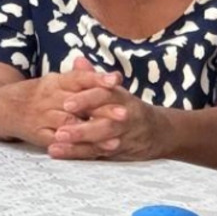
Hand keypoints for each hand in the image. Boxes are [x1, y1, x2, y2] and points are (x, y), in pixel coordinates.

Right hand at [2, 61, 121, 147]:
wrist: (2, 107)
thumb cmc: (37, 94)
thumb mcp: (56, 82)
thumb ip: (84, 79)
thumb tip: (115, 76)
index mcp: (54, 81)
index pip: (77, 77)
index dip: (96, 78)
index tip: (116, 80)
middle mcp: (48, 97)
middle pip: (78, 103)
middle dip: (102, 109)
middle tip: (126, 113)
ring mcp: (43, 117)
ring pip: (70, 124)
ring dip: (93, 131)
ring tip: (117, 136)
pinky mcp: (40, 134)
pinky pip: (62, 142)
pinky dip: (79, 147)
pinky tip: (95, 151)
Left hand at [48, 58, 163, 161]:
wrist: (159, 131)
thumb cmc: (126, 105)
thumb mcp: (113, 88)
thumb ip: (93, 77)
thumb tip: (78, 60)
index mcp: (120, 97)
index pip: (104, 96)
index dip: (87, 99)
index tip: (66, 104)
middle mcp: (125, 118)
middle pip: (105, 124)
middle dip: (83, 129)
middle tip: (60, 131)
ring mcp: (124, 137)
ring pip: (103, 142)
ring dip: (80, 144)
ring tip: (57, 143)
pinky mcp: (119, 152)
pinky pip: (99, 154)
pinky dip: (79, 154)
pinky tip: (59, 152)